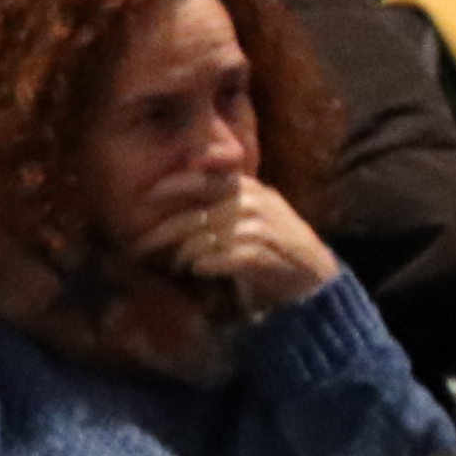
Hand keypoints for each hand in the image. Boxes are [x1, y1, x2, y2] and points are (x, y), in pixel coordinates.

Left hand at [147, 177, 338, 310]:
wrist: (317, 277)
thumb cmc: (276, 249)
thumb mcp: (253, 217)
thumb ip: (223, 206)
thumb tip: (177, 207)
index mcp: (251, 189)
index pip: (207, 178)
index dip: (176, 184)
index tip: (148, 195)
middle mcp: (256, 203)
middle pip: (198, 214)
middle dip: (164, 231)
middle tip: (139, 247)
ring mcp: (264, 228)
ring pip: (209, 237)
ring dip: (186, 253)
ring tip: (175, 265)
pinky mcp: (270, 254)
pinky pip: (229, 256)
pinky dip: (210, 263)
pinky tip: (200, 270)